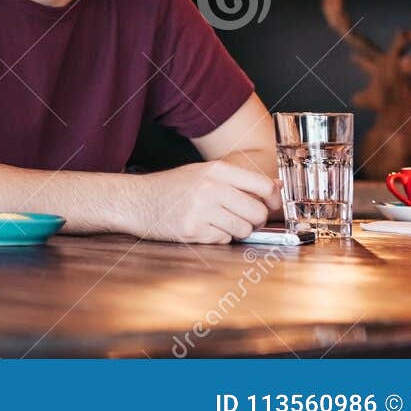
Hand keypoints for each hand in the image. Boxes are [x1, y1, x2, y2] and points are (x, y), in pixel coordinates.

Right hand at [127, 158, 280, 243]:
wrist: (136, 200)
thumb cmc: (171, 187)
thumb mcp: (202, 172)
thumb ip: (237, 179)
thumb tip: (275, 187)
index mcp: (216, 170)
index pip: (262, 186)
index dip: (274, 199)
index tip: (273, 205)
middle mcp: (210, 188)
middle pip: (257, 212)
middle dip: (255, 220)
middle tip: (245, 218)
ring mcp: (201, 210)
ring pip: (243, 229)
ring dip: (237, 231)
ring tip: (220, 222)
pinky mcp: (193, 230)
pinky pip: (224, 240)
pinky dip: (219, 237)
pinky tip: (204, 228)